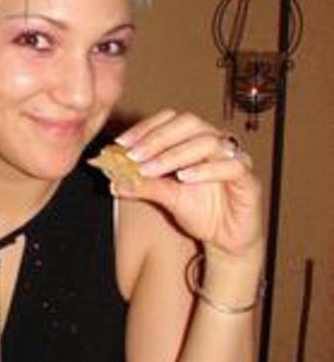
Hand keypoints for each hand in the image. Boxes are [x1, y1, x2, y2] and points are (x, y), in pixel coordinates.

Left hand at [115, 109, 262, 257]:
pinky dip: (206, 170)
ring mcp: (234, 159)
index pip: (171, 120)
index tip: (122, 144)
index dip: (146, 128)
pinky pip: (232, 166)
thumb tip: (112, 181)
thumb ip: (142, 186)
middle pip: (189, 123)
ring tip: (152, 169)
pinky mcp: (248, 180)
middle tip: (134, 156)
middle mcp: (216, 144)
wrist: (226, 241)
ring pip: (208, 141)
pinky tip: (184, 178)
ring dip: (175, 154)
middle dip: (158, 138)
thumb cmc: (201, 212)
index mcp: (195, 141)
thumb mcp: (166, 198)